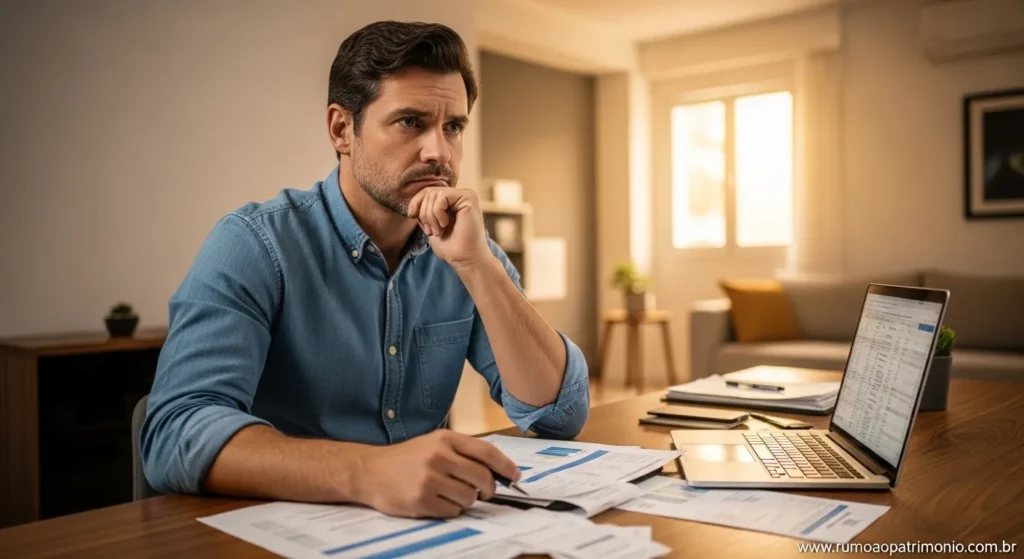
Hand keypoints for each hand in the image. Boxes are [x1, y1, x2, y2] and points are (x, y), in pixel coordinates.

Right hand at [357, 430, 520, 518]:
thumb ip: (463, 451)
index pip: (486, 452)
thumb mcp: (434, 443)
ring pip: (469, 497)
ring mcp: (429, 479)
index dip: (506, 466)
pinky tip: (439, 502)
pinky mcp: (421, 500)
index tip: (516, 476)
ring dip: (467, 500)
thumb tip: (498, 469)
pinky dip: (452, 510)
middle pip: (482, 477)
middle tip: (485, 492)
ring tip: (452, 494)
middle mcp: (438, 457)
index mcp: (445, 439)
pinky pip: (453, 511)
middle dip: (488, 488)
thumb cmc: (407, 458)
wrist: (369, 470)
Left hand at [407, 187, 491, 269]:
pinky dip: (438, 213)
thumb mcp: (431, 224)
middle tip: (432, 231)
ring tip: (439, 231)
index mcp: (453, 200)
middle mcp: (461, 195)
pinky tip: (446, 225)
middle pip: (429, 191)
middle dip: (424, 213)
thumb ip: (425, 210)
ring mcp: (466, 195)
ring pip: (434, 194)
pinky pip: (442, 197)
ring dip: (430, 216)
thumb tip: (413, 201)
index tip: (413, 217)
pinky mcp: (469, 197)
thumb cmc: (450, 247)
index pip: (427, 191)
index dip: (416, 203)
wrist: (465, 259)